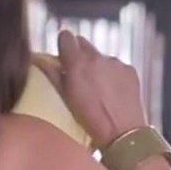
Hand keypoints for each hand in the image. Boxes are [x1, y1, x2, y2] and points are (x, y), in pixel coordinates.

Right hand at [36, 29, 148, 147]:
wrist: (122, 132)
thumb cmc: (89, 119)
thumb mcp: (65, 98)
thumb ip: (53, 74)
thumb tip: (40, 60)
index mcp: (77, 63)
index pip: (66, 37)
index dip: (64, 44)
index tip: (63, 55)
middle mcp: (97, 57)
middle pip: (84, 43)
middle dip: (79, 54)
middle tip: (77, 73)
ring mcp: (115, 62)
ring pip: (101, 56)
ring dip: (96, 66)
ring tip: (97, 88)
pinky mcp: (129, 69)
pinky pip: (117, 66)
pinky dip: (112, 74)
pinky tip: (112, 92)